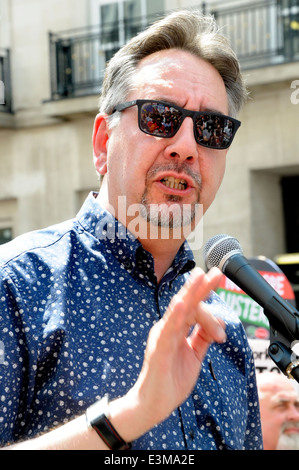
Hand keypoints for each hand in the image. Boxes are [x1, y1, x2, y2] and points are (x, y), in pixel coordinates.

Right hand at [120, 266, 225, 438]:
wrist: (154, 404)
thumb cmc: (171, 379)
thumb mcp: (194, 355)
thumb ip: (203, 338)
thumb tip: (220, 324)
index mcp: (175, 329)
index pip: (194, 309)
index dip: (210, 303)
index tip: (224, 308)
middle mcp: (168, 328)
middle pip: (187, 303)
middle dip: (202, 287)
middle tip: (216, 272)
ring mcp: (162, 336)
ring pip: (178, 310)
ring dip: (190, 293)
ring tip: (200, 277)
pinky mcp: (160, 349)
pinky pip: (168, 330)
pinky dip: (175, 315)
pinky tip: (182, 303)